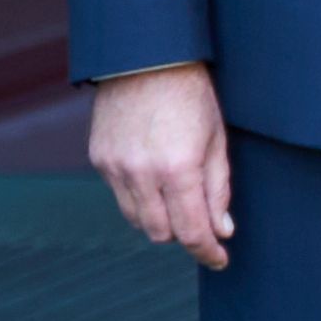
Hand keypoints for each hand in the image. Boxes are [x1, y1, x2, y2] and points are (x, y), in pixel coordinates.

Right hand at [89, 65, 232, 268]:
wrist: (146, 59)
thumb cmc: (192, 96)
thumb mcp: (217, 140)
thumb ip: (218, 189)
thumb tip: (222, 230)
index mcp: (178, 169)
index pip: (192, 230)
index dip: (207, 252)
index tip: (219, 260)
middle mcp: (141, 173)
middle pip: (160, 232)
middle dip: (184, 235)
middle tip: (203, 227)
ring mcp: (115, 167)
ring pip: (137, 219)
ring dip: (160, 220)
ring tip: (180, 201)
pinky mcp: (99, 159)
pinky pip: (119, 196)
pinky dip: (140, 199)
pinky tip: (156, 181)